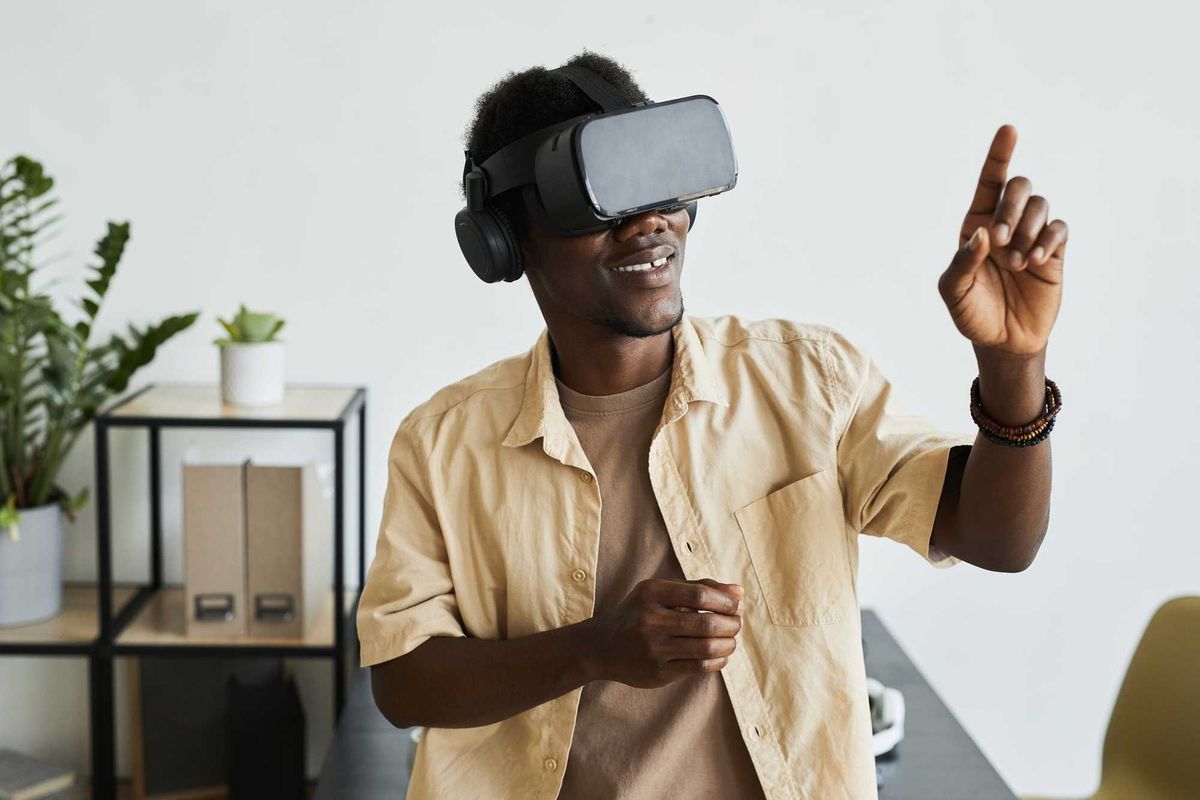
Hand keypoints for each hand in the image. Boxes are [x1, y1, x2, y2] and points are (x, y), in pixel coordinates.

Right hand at [585, 578, 743, 688]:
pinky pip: (698, 667)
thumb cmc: (639, 613)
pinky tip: (720, 655)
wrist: (602, 647)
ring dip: (728, 644)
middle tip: (737, 623)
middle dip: (731, 624)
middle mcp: (650, 620)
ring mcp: (653, 648)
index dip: (725, 601)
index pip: (699, 594)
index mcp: (651, 594)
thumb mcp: (659, 592)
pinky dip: (718, 660)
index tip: (736, 605)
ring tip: (731, 640)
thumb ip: (698, 587)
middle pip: (706, 622)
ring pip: (706, 648)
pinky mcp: (658, 672)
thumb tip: (739, 591)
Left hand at [938, 124, 1067, 357]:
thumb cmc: (972, 313)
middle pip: (1018, 187)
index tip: (1009, 129)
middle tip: (1002, 241)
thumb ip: (962, 262)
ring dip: (1029, 230)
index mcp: (976, 226)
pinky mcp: (1053, 252)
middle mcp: (1005, 224)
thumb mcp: (954, 292)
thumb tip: (983, 234)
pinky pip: (1059, 229)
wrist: (1002, 341)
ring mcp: (1031, 236)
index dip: (998, 155)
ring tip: (1017, 263)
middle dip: (1012, 207)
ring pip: (1040, 205)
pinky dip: (1048, 240)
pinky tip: (1035, 261)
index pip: (988, 183)